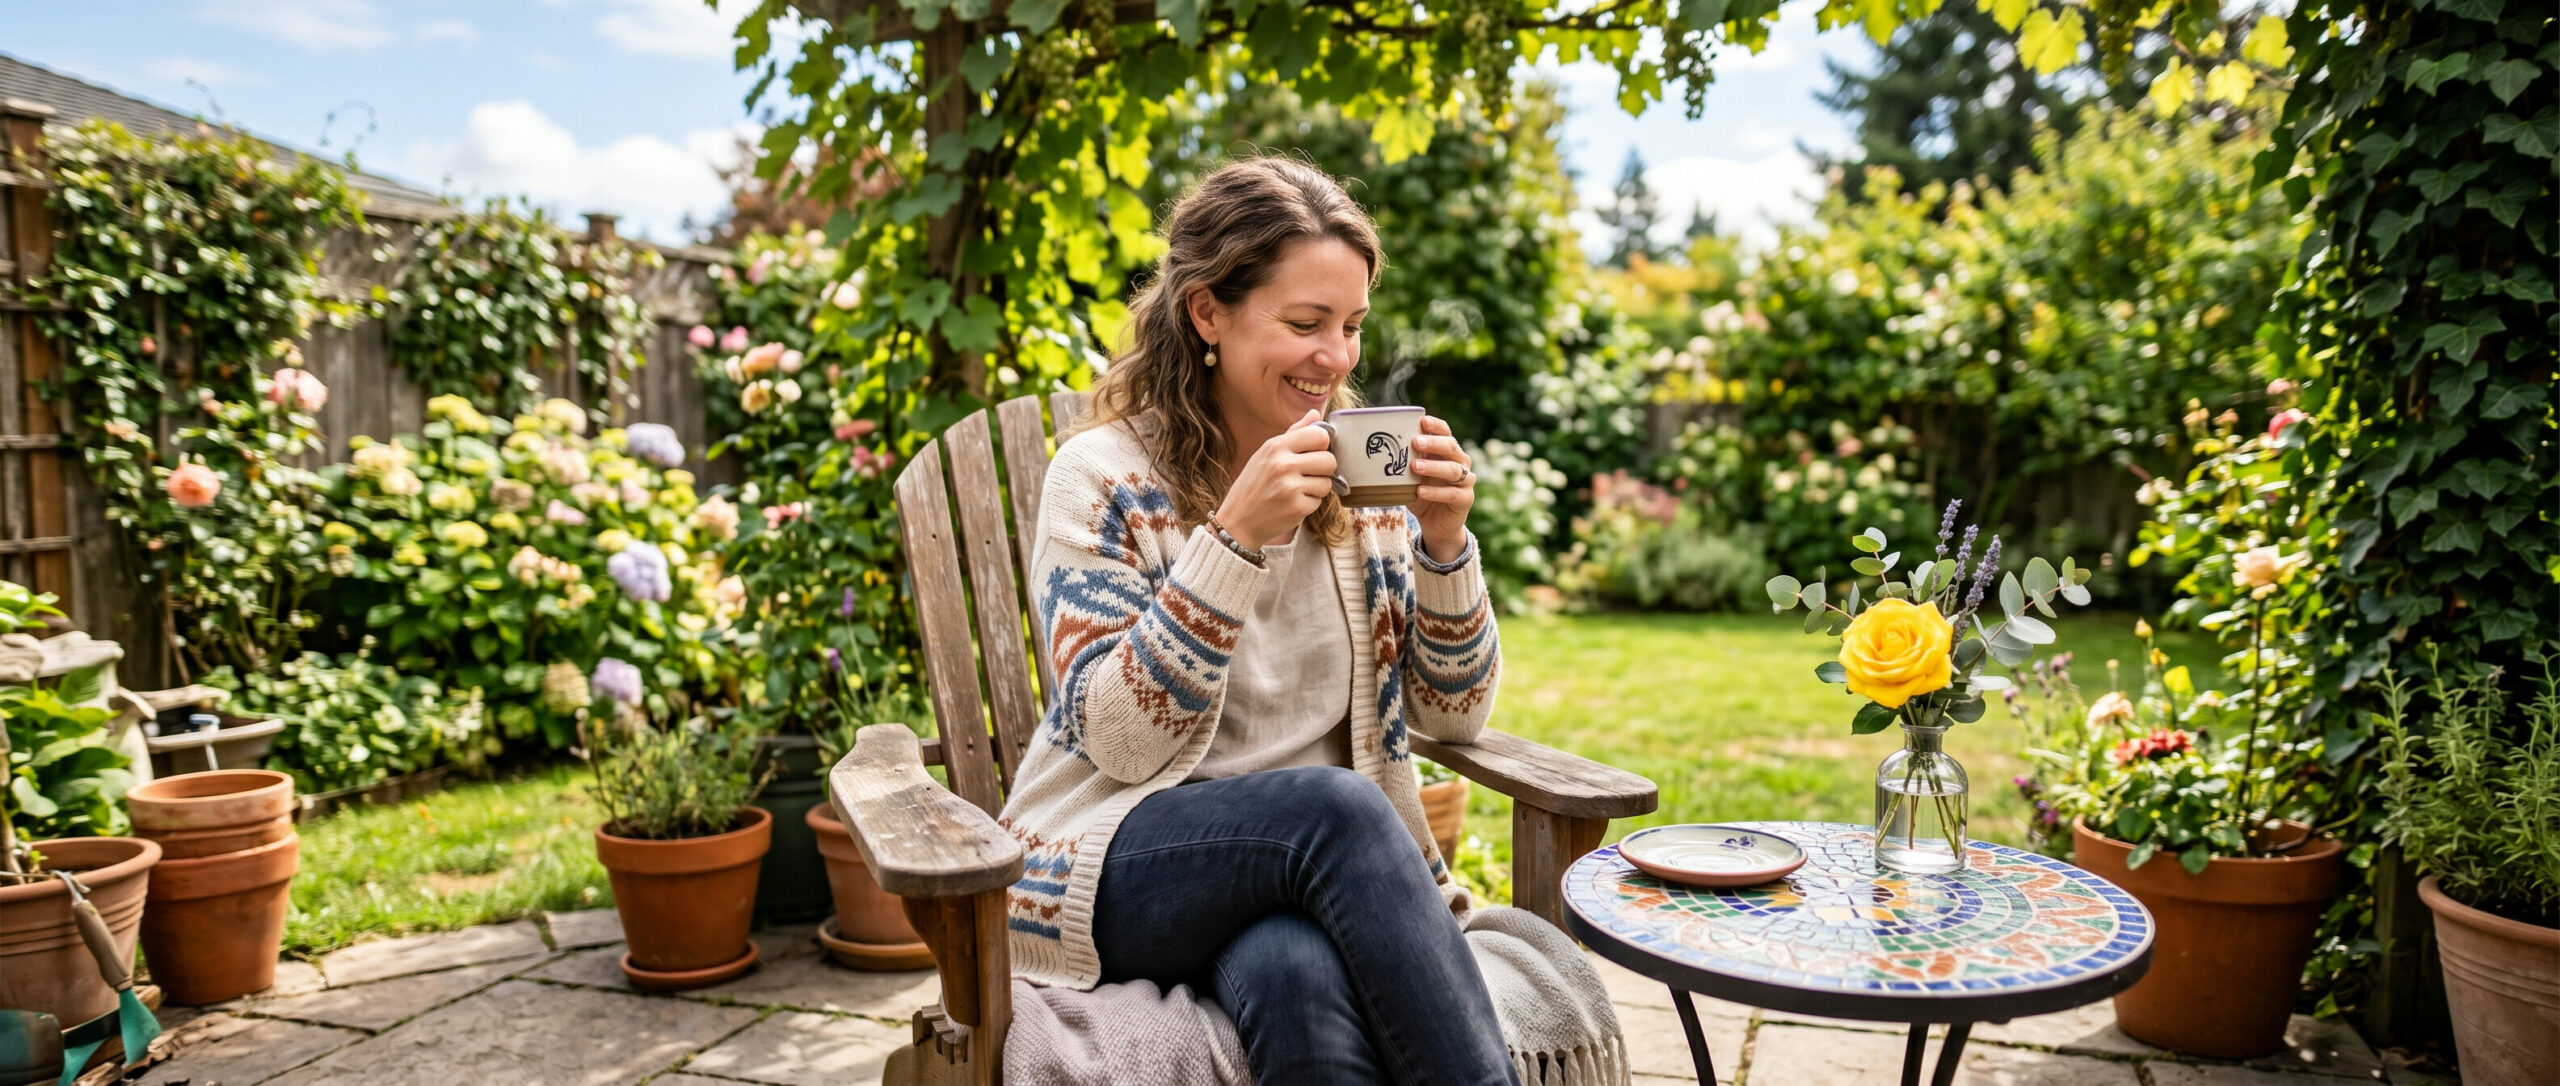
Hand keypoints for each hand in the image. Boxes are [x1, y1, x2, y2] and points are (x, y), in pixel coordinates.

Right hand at [1213, 410, 1337, 545]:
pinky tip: (1292, 503)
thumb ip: (1294, 433)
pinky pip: (1319, 501)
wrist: (1238, 521)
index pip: (1319, 436)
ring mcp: (1291, 488)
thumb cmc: (1253, 484)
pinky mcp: (1297, 508)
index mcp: (1276, 447)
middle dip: (1323, 469)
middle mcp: (1283, 465)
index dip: (1322, 444)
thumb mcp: (1266, 453)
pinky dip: (1309, 503)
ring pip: (1327, 483)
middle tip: (1308, 474)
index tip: (1314, 452)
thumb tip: (1316, 414)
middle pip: (1329, 460)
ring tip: (1297, 489)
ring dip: (1317, 488)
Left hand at [1410, 416, 1473, 563]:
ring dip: (1433, 467)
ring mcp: (1466, 481)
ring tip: (1415, 467)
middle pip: (1451, 447)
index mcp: (1446, 452)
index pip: (1445, 433)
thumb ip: (1403, 463)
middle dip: (1434, 443)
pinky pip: (1452, 494)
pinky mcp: (1465, 499)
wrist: (1435, 525)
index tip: (1422, 420)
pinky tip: (1420, 491)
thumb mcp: (1410, 477)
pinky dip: (1436, 492)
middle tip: (1415, 442)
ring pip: (1454, 470)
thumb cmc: (1421, 494)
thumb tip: (1374, 450)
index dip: (1436, 426)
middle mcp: (1460, 463)